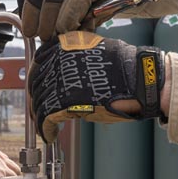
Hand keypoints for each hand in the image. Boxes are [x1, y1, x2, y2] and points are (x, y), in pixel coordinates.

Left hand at [29, 31, 165, 141]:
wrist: (140, 78)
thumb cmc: (127, 66)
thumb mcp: (98, 49)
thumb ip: (77, 57)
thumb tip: (67, 72)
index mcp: (66, 44)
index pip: (40, 60)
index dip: (37, 76)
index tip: (38, 84)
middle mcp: (59, 60)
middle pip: (36, 81)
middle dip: (37, 96)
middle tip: (39, 108)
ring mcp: (61, 80)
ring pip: (40, 101)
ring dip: (40, 115)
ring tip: (45, 124)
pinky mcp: (65, 102)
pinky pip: (46, 117)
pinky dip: (46, 129)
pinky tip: (50, 134)